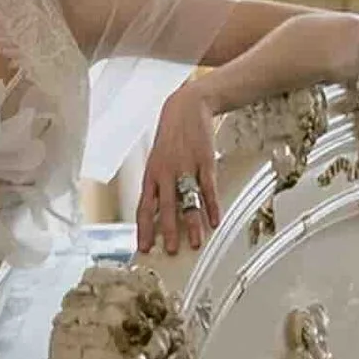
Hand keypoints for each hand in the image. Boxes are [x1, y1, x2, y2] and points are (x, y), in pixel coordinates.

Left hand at [137, 78, 220, 256]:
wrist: (186, 107)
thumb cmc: (170, 137)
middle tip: (170, 251)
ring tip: (195, 243)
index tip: (144, 247)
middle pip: (166, 207)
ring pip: (188, 200)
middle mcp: (166, 173)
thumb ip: (158, 185)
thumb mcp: (157, 160)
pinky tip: (215, 220)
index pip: (144, 207)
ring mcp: (186, 167)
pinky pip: (208, 188)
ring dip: (192, 224)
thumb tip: (157, 212)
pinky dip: (212, 206)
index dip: (144, 229)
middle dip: (167, 231)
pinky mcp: (204, 161)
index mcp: (152, 174)